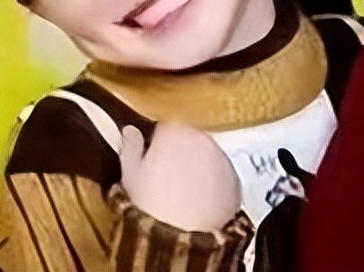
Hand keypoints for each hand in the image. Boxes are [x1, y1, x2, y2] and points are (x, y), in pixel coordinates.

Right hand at [119, 121, 240, 231]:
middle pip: (188, 139)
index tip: (151, 156)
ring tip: (180, 193)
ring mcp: (221, 157)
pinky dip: (212, 183)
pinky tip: (197, 201)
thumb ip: (130, 147)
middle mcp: (202, 138)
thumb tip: (130, 132)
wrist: (184, 237)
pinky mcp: (234, 178)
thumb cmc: (154, 206)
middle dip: (179, 153)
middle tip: (165, 177)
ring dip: (197, 167)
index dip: (157, 143)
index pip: (165, 126)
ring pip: (206, 156)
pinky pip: (221, 175)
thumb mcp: (130, 176)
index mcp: (174, 132)